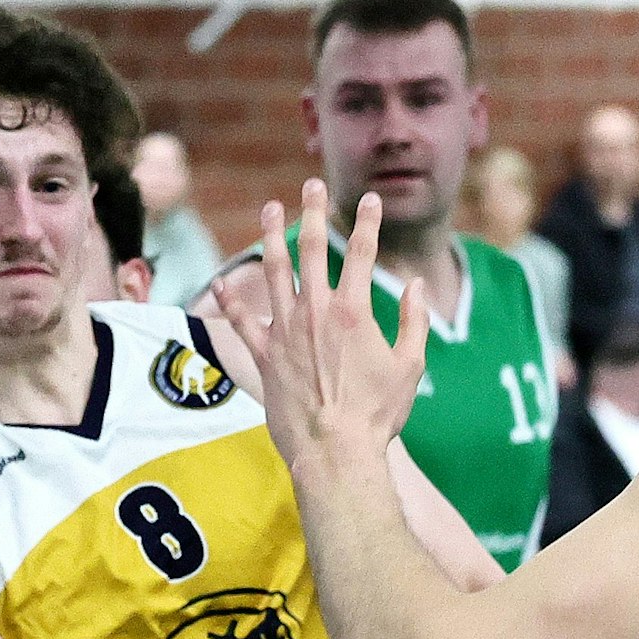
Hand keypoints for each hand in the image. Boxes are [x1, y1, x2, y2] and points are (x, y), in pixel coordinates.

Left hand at [216, 181, 429, 468]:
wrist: (334, 452)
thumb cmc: (376, 415)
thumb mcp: (410, 367)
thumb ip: (414, 322)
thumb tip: (415, 286)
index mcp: (354, 312)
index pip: (362, 253)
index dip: (368, 222)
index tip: (371, 200)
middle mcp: (315, 312)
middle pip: (311, 248)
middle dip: (313, 211)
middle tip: (312, 185)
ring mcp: (285, 331)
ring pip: (273, 271)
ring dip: (271, 235)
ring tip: (269, 208)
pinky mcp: (263, 356)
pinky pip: (242, 321)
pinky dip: (231, 301)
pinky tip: (223, 282)